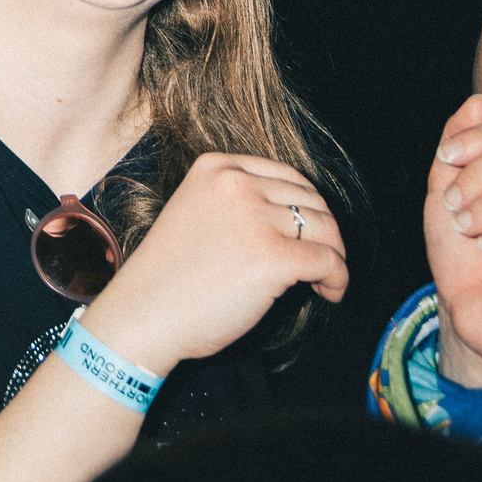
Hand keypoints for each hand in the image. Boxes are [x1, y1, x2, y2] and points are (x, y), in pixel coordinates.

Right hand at [81, 152, 346, 375]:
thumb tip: (298, 218)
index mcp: (215, 167)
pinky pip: (329, 261)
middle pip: (311, 200)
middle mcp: (236, 184)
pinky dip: (338, 279)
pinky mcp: (271, 256)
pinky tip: (328, 293)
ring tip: (322, 281)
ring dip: (333, 257)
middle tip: (320, 263)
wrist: (143, 315)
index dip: (306, 207)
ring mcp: (254, 218)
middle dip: (324, 233)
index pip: (287, 176)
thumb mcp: (198, 213)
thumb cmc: (168, 277)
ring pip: (325, 230)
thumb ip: (238, 203)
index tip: (306, 235)